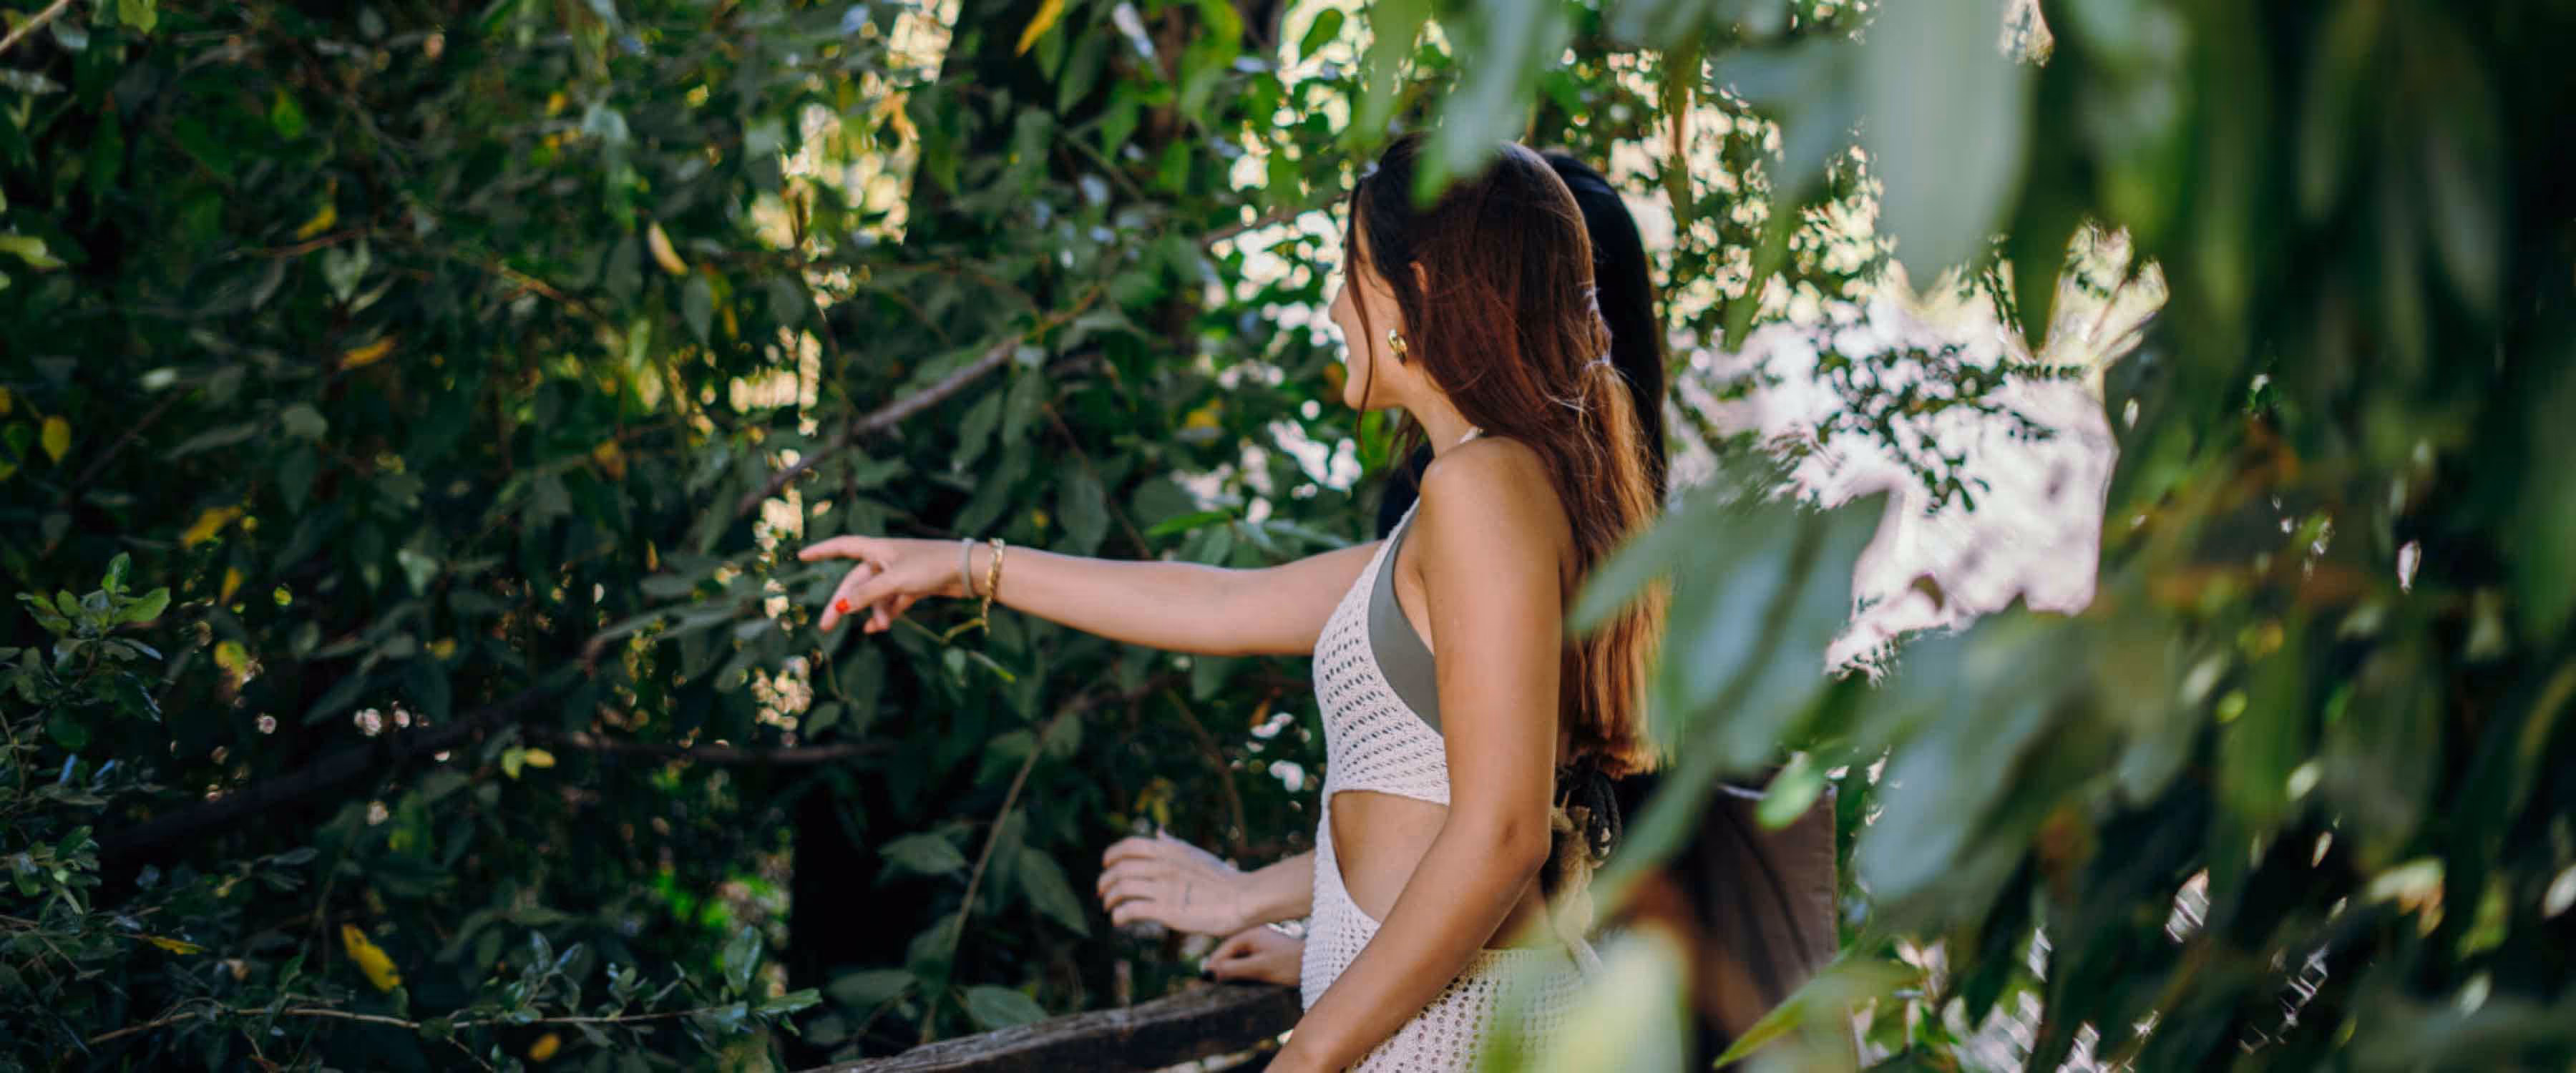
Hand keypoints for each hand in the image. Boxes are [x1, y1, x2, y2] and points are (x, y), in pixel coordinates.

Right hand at [797, 536, 969, 633]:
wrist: (969, 570)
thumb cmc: (932, 566)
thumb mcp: (895, 580)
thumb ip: (868, 594)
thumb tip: (842, 607)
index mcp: (878, 549)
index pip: (842, 547)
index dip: (822, 551)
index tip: (802, 556)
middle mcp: (886, 559)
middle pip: (857, 582)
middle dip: (843, 604)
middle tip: (826, 627)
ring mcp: (900, 573)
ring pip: (876, 595)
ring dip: (873, 612)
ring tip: (878, 629)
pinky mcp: (914, 586)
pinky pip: (892, 602)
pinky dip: (885, 613)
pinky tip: (877, 628)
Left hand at [1095, 831, 1250, 936]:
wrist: (1243, 898)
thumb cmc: (1223, 880)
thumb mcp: (1195, 854)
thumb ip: (1172, 845)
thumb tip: (1158, 831)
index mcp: (1170, 851)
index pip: (1130, 845)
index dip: (1112, 854)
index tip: (1106, 864)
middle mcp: (1164, 866)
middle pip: (1120, 868)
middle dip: (1105, 880)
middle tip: (1102, 892)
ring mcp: (1165, 888)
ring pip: (1122, 888)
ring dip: (1109, 899)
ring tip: (1109, 908)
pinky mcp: (1167, 911)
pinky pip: (1132, 910)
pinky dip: (1119, 915)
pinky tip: (1118, 921)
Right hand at [1203, 926, 1303, 986]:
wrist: (1317, 964)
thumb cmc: (1289, 964)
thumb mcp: (1259, 968)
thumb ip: (1234, 969)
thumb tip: (1209, 971)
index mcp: (1250, 933)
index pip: (1224, 949)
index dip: (1213, 965)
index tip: (1203, 979)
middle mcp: (1254, 934)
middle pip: (1230, 952)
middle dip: (1221, 967)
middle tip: (1209, 984)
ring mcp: (1261, 942)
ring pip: (1239, 957)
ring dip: (1231, 969)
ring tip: (1223, 984)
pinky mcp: (1267, 951)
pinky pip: (1248, 960)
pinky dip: (1242, 969)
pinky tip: (1240, 980)